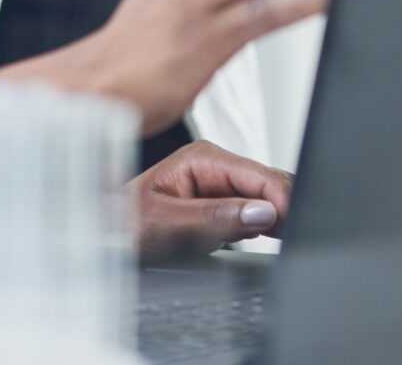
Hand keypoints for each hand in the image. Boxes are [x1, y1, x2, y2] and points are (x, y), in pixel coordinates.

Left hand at [133, 141, 292, 260]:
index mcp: (203, 158)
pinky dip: (268, 227)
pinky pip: (260, 212)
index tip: (292, 228)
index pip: (262, 175)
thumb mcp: (166, 223)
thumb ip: (214, 216)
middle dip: (285, 211)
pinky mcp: (227, 203)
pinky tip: (261, 239)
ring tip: (277, 242)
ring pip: (270, 199)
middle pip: (272, 184)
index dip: (283, 202)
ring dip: (278, 220)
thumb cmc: (125, 223)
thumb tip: (260, 212)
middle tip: (289, 241)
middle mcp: (217, 165)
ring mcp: (224, 184)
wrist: (109, 235)